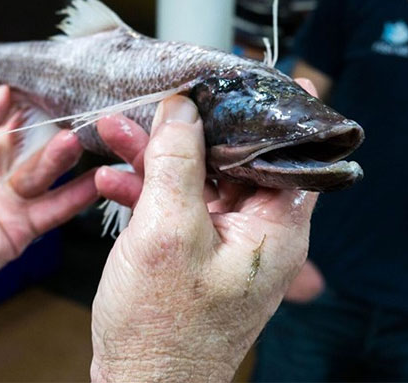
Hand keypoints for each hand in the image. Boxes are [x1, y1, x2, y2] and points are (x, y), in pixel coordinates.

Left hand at [0, 86, 97, 325]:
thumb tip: (1, 93)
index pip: (14, 116)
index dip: (34, 101)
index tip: (56, 85)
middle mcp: (3, 168)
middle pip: (38, 142)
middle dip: (56, 127)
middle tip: (76, 113)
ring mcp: (15, 198)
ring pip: (49, 172)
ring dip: (64, 157)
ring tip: (75, 142)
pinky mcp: (24, 227)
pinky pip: (57, 209)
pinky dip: (79, 196)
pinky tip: (97, 181)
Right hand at [91, 86, 317, 381]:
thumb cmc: (163, 331)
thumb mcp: (167, 233)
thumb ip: (177, 164)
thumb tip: (182, 111)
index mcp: (274, 230)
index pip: (292, 156)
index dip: (277, 114)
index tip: (268, 76)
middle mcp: (258, 235)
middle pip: (236, 162)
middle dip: (193, 130)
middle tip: (166, 98)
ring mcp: (224, 245)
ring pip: (199, 181)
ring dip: (159, 157)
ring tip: (118, 129)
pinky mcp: (194, 254)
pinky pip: (178, 208)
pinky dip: (148, 190)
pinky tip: (115, 178)